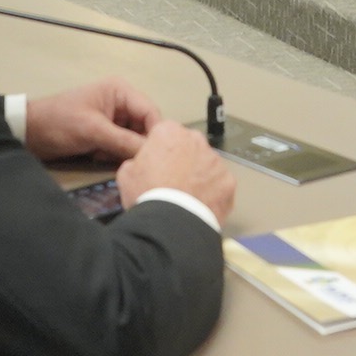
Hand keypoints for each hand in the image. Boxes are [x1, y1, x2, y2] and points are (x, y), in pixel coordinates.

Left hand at [20, 77, 160, 162]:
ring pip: (134, 140)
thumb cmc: (57, 122)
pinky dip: (113, 154)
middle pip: (145, 128)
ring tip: (102, 153)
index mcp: (120, 91)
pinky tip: (97, 155)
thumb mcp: (93, 131)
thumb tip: (151, 154)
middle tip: (126, 158)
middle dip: (135, 145)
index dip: (156, 134)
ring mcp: (114, 119)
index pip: (151, 112)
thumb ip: (124, 141)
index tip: (157, 156)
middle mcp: (121, 103)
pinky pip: (121, 147)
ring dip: (122, 151)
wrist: (30, 133)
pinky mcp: (106, 133)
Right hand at [115, 115, 234, 220]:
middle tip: (172, 181)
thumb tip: (144, 165)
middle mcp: (196, 140)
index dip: (159, 149)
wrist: (171, 223)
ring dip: (199, 175)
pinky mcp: (229, 182)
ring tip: (188, 197)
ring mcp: (216, 161)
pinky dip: (213, 193)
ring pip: (207, 164)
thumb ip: (138, 161)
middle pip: (189, 145)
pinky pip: (219, 184)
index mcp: (169, 132)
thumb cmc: (146, 193)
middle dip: (183, 159)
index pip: (164, 132)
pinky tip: (202, 206)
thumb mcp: (126, 174)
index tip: (156, 165)